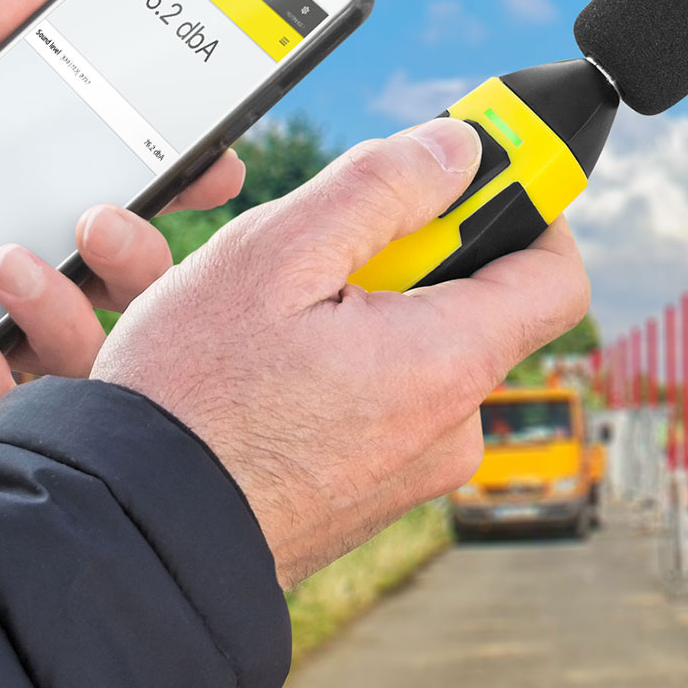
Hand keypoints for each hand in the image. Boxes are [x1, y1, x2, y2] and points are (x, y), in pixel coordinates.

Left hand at [0, 0, 243, 430]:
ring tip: (3, 260)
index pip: (142, 193)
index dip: (191, 181)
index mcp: (41, 193)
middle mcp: (38, 262)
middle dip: (148, 249)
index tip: (218, 159)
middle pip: (140, 279)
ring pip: (92, 348)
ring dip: (68, 307)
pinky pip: (5, 399)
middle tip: (107, 214)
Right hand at [92, 119, 590, 586]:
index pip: (555, 272)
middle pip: (462, 299)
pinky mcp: (366, 489)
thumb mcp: (277, 254)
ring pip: (402, 342)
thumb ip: (381, 185)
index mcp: (447, 363)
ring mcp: (407, 466)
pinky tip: (252, 357)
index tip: (474, 170)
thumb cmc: (191, 402)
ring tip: (252, 305)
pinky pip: (370, 393)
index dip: (523, 206)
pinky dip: (328, 358)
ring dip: (344, 303)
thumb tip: (459, 149)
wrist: (132, 538)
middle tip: (308, 243)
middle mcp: (447, 425)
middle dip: (394, 251)